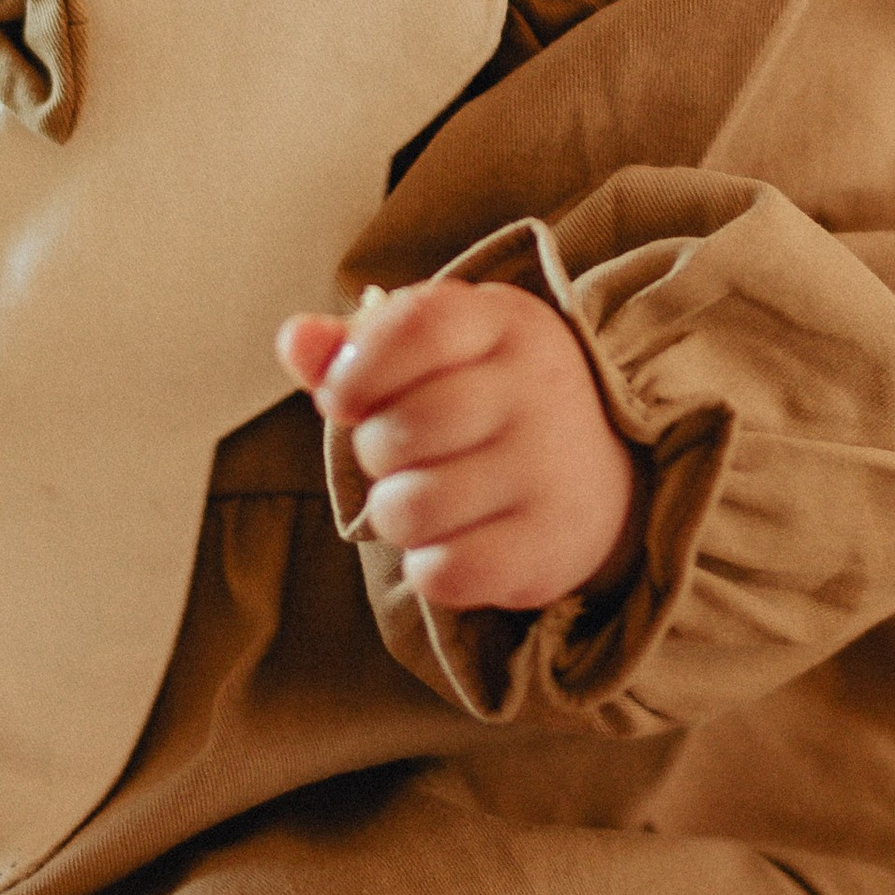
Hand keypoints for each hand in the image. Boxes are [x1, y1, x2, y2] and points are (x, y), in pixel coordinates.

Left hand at [276, 277, 635, 615]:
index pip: (418, 326)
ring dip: (394, 515)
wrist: (599, 472)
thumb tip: (295, 340)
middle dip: (373, 454)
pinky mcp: (550, 546)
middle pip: (401, 428)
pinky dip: (427, 567)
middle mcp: (539, 388)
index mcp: (506, 323)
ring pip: (411, 508)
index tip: (344, 399)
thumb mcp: (435, 353)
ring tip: (424, 499)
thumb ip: (358, 345)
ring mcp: (550, 469)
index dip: (358, 369)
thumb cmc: (487, 402)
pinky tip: (452, 542)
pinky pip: (443, 571)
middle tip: (399, 458)